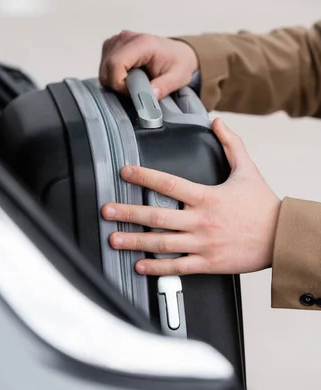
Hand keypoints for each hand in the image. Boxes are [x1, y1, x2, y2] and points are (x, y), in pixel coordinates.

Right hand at [99, 30, 197, 99]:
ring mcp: (117, 40)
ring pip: (103, 68)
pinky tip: (127, 75)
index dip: (119, 83)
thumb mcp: (178, 77)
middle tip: (135, 89)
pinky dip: (112, 75)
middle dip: (117, 84)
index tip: (132, 91)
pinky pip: (104, 65)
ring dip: (114, 80)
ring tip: (133, 81)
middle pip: (106, 67)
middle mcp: (126, 38)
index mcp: (142, 43)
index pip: (115, 64)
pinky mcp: (113, 45)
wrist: (178, 52)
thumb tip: (149, 97)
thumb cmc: (178, 62)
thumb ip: (163, 87)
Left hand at [102, 119, 280, 275]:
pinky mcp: (208, 263)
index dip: (144, 176)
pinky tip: (140, 265)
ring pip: (162, 243)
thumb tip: (217, 122)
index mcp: (207, 196)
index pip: (169, 184)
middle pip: (157, 216)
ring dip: (135, 241)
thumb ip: (231, 143)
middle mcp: (201, 220)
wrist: (282, 237)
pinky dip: (157, 267)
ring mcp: (203, 243)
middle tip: (106, 211)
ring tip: (114, 239)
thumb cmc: (263, 206)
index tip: (125, 171)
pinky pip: (178, 267)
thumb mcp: (247, 169)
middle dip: (128, 212)